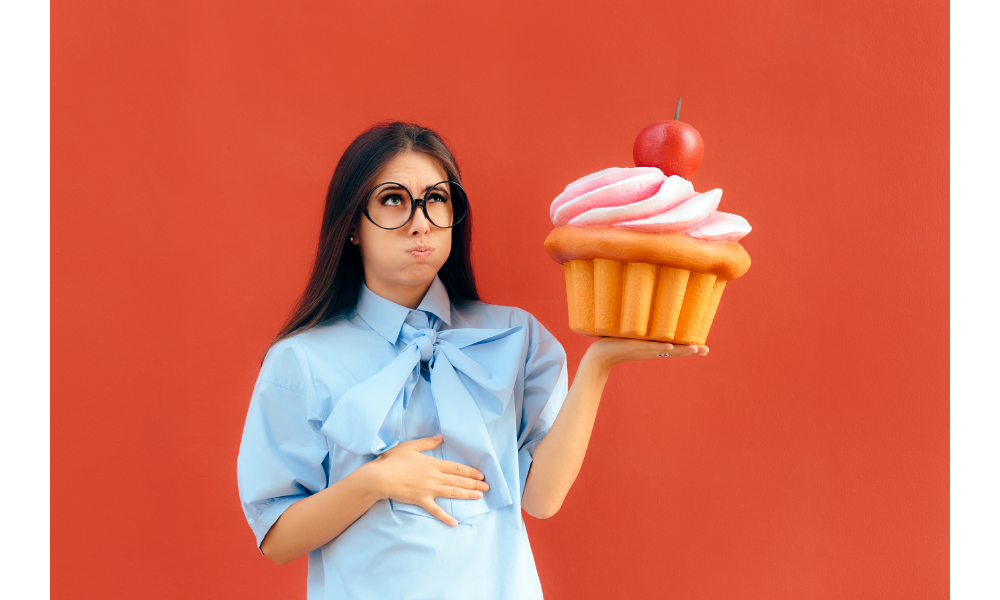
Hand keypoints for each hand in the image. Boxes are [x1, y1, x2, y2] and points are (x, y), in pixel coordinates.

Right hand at [367, 434, 489, 526]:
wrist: (380, 477)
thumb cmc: (393, 460)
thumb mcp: (410, 446)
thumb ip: (427, 442)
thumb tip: (440, 437)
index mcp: (432, 464)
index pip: (456, 468)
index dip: (470, 472)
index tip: (481, 475)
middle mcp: (434, 477)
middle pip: (458, 481)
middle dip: (474, 484)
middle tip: (487, 487)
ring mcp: (428, 489)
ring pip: (452, 493)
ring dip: (467, 495)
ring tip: (479, 497)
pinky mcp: (421, 500)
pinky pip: (436, 510)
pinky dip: (445, 517)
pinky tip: (455, 523)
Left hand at [585, 337, 708, 369]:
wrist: (599, 355)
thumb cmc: (614, 343)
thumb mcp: (632, 334)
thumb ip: (641, 325)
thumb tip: (645, 308)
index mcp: (653, 347)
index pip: (675, 347)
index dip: (689, 348)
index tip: (705, 348)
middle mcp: (651, 350)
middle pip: (676, 350)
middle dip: (691, 350)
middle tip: (706, 350)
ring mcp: (644, 349)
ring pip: (666, 349)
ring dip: (680, 349)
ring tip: (695, 348)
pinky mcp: (634, 347)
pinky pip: (649, 347)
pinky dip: (659, 347)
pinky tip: (669, 346)